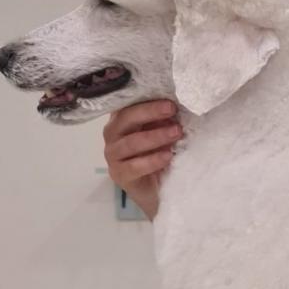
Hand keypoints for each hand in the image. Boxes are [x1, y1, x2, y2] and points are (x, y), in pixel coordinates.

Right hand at [103, 101, 181, 220]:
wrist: (157, 188)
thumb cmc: (159, 153)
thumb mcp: (162, 132)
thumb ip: (164, 119)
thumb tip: (175, 105)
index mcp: (121, 119)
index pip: (128, 104)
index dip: (147, 101)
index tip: (170, 101)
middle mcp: (112, 134)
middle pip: (126, 119)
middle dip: (150, 112)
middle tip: (172, 110)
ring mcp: (113, 155)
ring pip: (130, 142)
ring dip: (155, 136)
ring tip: (176, 133)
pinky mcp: (118, 174)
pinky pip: (134, 166)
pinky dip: (152, 160)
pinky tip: (168, 156)